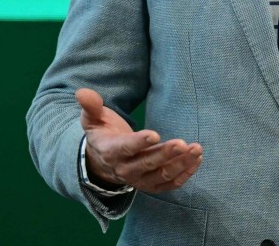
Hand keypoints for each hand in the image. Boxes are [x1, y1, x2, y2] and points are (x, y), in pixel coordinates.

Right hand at [76, 88, 202, 192]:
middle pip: (147, 164)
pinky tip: (196, 160)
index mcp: (110, 152)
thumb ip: (91, 107)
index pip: (125, 149)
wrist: (104, 162)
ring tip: (196, 149)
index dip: (139, 142)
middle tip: (182, 143)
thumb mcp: (93, 120)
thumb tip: (82, 92)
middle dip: (165, 154)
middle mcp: (125, 169)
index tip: (155, 134)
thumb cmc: (103, 135)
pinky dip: (184, 174)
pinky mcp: (152, 185)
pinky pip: (169, 184)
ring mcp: (139, 180)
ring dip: (180, 164)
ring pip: (161, 175)